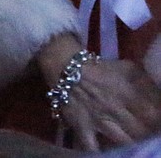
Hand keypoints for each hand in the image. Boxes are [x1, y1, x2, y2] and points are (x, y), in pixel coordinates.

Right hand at [38, 35, 160, 148]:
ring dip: (133, 145)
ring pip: (124, 142)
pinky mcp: (82, 127)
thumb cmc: (100, 68)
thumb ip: (146, 81)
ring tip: (137, 146)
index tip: (159, 124)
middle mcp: (116, 109)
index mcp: (129, 93)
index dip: (159, 121)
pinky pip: (92, 146)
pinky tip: (110, 154)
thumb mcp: (128, 68)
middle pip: (142, 131)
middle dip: (149, 135)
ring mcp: (99, 121)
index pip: (154, 114)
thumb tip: (159, 94)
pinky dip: (101, 153)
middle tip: (150, 136)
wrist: (65, 66)